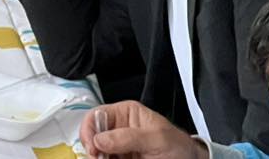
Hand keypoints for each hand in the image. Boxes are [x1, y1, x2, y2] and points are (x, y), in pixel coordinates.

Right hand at [79, 100, 207, 158]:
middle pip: (92, 135)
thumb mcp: (157, 139)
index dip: (90, 130)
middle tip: (98, 158)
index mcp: (125, 113)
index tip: (93, 147)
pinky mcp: (121, 158)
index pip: (96, 115)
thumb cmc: (179, 147)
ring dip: (99, 157)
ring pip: (97, 151)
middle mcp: (118, 128)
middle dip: (92, 148)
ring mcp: (118, 146)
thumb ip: (129, 137)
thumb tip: (100, 139)